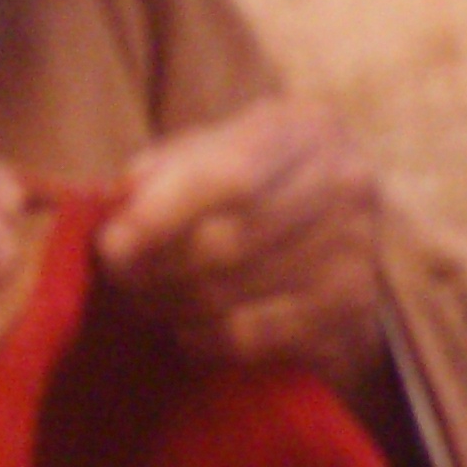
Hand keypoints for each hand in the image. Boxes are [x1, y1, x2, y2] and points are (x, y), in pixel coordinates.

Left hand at [96, 97, 387, 386]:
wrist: (344, 235)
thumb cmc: (262, 185)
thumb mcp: (221, 150)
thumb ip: (170, 166)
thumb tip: (122, 201)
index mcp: (307, 129)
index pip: (231, 175)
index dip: (163, 214)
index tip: (112, 243)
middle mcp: (345, 184)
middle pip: (229, 243)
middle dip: (157, 267)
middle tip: (122, 278)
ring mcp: (355, 252)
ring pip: (233, 295)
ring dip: (172, 305)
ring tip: (149, 298)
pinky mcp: (349, 311)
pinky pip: (250, 337)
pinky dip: (203, 337)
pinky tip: (189, 326)